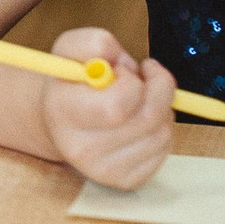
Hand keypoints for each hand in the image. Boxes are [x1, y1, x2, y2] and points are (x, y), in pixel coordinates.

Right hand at [38, 28, 173, 191]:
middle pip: (148, 120)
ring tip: (139, 99)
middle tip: (146, 76)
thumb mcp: (71, 49)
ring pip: (162, 134)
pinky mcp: (126, 181)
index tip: (125, 69)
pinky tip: (141, 120)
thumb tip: (116, 59)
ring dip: (161, 108)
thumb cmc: (71, 81)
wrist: (59, 122)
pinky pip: (165, 151)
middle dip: (158, 89)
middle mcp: (81, 149)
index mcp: (63, 113)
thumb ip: (93, 42)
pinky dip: (161, 129)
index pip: (117, 106)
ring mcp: (104, 170)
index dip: (132, 81)